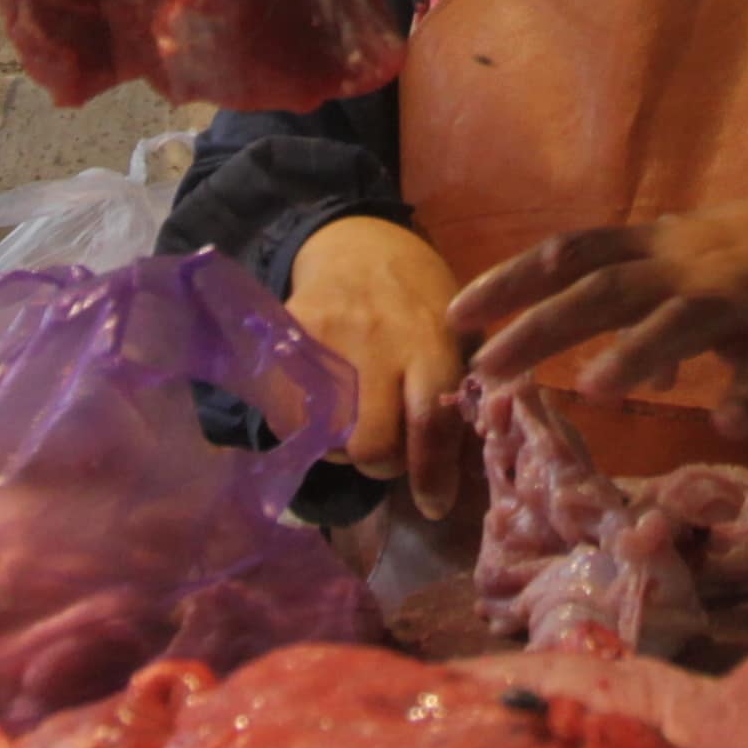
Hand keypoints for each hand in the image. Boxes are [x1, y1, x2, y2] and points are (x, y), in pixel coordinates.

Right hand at [287, 215, 471, 516]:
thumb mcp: (458, 333)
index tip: (433, 504)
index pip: (431, 419)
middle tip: (385, 449)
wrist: (359, 243)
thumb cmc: (420, 298)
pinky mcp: (287, 335)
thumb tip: (460, 468)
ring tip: (351, 426)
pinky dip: (303, 428)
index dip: (430, 473)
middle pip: (370, 440)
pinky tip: (319, 413)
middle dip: (380, 461)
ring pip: (324, 435)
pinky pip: (287, 412)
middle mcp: (379, 339)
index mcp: (433, 339)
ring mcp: (327, 337)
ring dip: (340, 448)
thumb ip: (460, 390)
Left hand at [453, 168, 747, 437]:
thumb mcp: (687, 262)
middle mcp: (688, 267)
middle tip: (488, 369)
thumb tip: (586, 359)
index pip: (571, 254)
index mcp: (657, 246)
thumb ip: (633, 305)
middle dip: (545, 326)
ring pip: (683, 322)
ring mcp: (742, 298)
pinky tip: (725, 424)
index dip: (513, 279)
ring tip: (593, 389)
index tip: (458, 313)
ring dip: (641, 354)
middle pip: (606, 290)